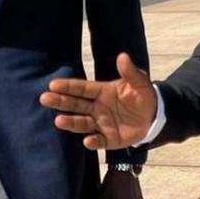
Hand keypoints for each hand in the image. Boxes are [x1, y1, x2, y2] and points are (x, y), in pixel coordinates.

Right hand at [40, 53, 157, 150]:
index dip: (68, 87)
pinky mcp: (109, 139)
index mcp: (101, 92)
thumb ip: (130, 72)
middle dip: (60, 102)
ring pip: (82, 123)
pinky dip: (93, 142)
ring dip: (71, 122)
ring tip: (58, 121)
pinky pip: (99, 141)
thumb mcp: (139, 82)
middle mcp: (97, 108)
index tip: (53, 84)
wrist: (155, 116)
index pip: (82, 88)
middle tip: (44, 99)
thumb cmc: (142, 96)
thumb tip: (123, 56)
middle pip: (76, 105)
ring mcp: (101, 124)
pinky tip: (87, 141)